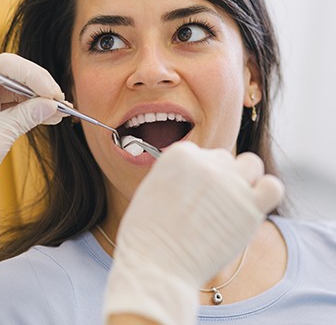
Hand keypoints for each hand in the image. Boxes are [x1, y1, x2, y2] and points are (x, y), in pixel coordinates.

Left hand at [0, 53, 67, 248]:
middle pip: (15, 75)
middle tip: (60, 102)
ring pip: (17, 90)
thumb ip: (27, 116)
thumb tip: (51, 105)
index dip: (34, 75)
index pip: (8, 66)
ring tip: (59, 111)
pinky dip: (31, 110)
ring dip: (39, 100)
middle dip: (40, 87)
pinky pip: (14, 103)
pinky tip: (48, 116)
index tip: (52, 92)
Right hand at [104, 142, 283, 324]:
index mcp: (181, 154)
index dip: (198, 175)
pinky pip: (273, 187)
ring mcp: (231, 184)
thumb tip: (195, 177)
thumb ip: (177, 174)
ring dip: (245, 179)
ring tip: (232, 202)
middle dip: (219, 178)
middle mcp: (207, 163)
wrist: (156, 266)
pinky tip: (252, 206)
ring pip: (251, 164)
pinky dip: (266, 192)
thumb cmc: (147, 234)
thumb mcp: (152, 188)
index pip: (201, 154)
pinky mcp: (251, 207)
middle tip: (208, 205)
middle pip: (224, 160)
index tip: (192, 194)